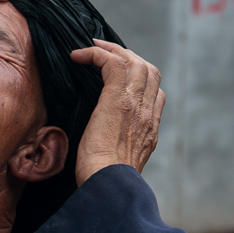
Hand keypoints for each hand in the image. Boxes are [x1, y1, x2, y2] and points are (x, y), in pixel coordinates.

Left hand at [69, 39, 164, 185]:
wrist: (109, 185)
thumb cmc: (105, 179)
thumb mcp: (121, 159)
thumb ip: (121, 143)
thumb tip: (104, 136)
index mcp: (150, 127)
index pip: (155, 91)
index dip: (138, 76)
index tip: (117, 72)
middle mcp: (148, 113)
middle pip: (149, 70)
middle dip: (127, 55)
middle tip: (103, 50)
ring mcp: (136, 104)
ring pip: (134, 62)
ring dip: (112, 49)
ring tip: (91, 47)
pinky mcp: (117, 99)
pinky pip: (113, 63)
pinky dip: (96, 54)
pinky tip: (78, 57)